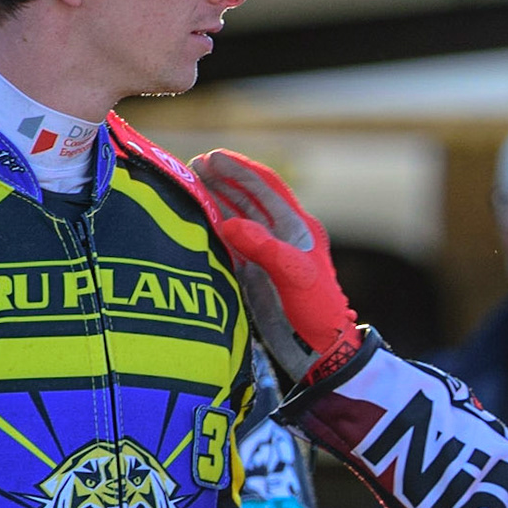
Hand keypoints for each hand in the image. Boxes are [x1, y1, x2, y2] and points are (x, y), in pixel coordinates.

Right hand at [190, 149, 358, 380]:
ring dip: (215, 202)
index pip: (266, 187)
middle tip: (191, 167)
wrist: (320, 351)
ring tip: (187, 187)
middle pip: (248, 198)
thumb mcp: (294, 275)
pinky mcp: (256, 275)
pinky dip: (212, 231)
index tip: (211, 157)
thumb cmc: (316, 311)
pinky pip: (231, 245)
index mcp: (298, 227)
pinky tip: (193, 223)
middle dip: (222, 180)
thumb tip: (227, 223)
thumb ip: (263, 247)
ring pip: (238, 219)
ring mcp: (268, 255)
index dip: (239, 169)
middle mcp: (282, 236)